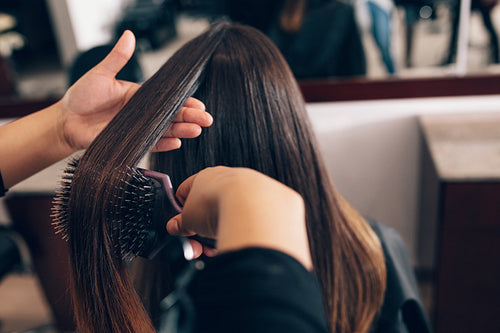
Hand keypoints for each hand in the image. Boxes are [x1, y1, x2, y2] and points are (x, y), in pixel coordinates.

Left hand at [58, 30, 211, 152]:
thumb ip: (117, 58)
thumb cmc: (81, 97)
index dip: (184, 101)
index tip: (198, 104)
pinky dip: (163, 144)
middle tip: (206, 120)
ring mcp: (138, 128)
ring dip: (181, 131)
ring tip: (196, 131)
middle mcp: (142, 113)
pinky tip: (176, 142)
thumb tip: (128, 36)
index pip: (167, 98)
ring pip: (165, 130)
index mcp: (139, 96)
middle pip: (171, 115)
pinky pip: (151, 143)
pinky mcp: (131, 142)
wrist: (66, 121)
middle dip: (190, 117)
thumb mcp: (100, 74)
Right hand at [166, 167, 311, 268]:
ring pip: (233, 214)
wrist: (252, 206)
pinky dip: (245, 231)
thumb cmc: (218, 205)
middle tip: (199, 247)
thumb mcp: (189, 219)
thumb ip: (180, 223)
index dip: (181, 213)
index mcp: (206, 176)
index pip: (186, 192)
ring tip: (219, 248)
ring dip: (224, 231)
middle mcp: (230, 178)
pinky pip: (252, 219)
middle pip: (211, 206)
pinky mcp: (270, 200)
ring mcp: (251, 187)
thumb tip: (175, 227)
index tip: (182, 229)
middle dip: (203, 230)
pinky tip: (239, 243)